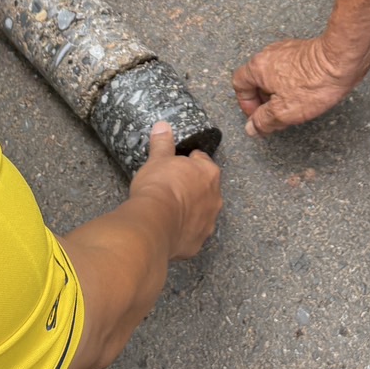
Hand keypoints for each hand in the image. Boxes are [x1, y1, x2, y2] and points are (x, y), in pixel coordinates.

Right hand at [129, 123, 221, 259]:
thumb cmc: (159, 186)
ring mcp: (208, 221)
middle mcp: (215, 197)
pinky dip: (185, 231)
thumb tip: (163, 126)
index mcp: (209, 173)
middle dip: (193, 187)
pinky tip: (171, 229)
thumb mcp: (158, 159)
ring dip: (192, 211)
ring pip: (202, 212)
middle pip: (206, 188)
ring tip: (171, 210)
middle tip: (173, 188)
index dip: (189, 162)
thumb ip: (163, 143)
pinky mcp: (198, 242)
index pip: (202, 161)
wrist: (154, 221)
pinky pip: (193, 233)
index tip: (177, 165)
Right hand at [232, 37, 356, 136]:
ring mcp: (286, 50)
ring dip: (280, 92)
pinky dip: (293, 83)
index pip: (239, 85)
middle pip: (256, 80)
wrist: (341, 61)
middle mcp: (269, 55)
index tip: (258, 116)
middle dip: (265, 100)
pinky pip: (290, 69)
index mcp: (258, 67)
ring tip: (294, 105)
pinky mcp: (303, 51)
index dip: (246, 104)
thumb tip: (252, 128)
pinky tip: (306, 93)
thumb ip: (263, 121)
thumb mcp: (283, 111)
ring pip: (274, 75)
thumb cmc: (314, 82)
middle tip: (277, 115)